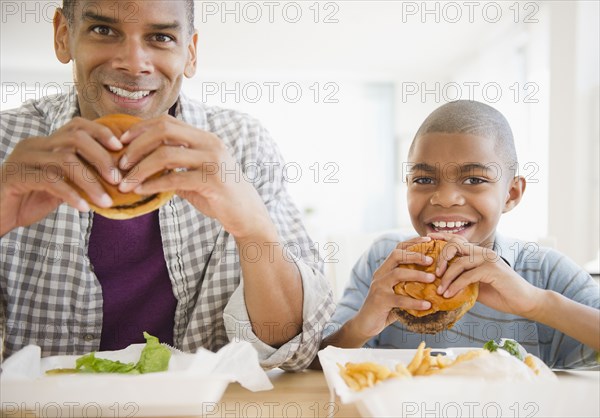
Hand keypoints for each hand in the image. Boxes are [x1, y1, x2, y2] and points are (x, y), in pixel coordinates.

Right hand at [1, 117, 121, 235]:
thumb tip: (114, 178)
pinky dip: (71, 194)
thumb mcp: (61, 186)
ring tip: (106, 200)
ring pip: (65, 160)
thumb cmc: (29, 200)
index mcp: (46, 143)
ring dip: (91, 181)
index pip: (77, 125)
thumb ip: (80, 177)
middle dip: (101, 158)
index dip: (101, 133)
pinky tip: (84, 207)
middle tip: (117, 179)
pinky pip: (50, 181)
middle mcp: (35, 145)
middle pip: (75, 138)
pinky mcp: (16, 177)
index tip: (120, 148)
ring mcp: (24, 158)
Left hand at [117, 115, 271, 239]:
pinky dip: (153, 185)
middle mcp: (210, 144)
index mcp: (205, 138)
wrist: (247, 215)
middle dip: (136, 146)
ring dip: (140, 168)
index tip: (122, 143)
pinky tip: (140, 192)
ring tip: (125, 181)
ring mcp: (213, 161)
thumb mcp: (196, 176)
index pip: (167, 122)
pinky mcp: (213, 181)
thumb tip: (143, 166)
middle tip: (121, 163)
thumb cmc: (220, 196)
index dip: (140, 129)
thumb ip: (174, 168)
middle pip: (164, 131)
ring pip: (166, 154)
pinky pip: (175, 179)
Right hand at [350, 236, 436, 338]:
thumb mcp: (397, 293)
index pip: (397, 249)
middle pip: (396, 255)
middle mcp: (380, 275)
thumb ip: (409, 286)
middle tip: (432, 260)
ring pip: (398, 274)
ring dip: (417, 275)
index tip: (428, 240)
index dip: (413, 242)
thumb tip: (436, 284)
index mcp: (384, 270)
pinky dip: (415, 302)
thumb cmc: (384, 309)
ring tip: (432, 279)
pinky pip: (400, 299)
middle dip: (415, 255)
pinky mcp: (380, 300)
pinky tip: (427, 305)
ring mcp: (379, 286)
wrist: (365, 324)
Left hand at [428, 232, 543, 317]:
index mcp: (478, 253)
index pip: (457, 240)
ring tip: (440, 290)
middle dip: (441, 258)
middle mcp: (483, 252)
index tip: (426, 240)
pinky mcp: (493, 270)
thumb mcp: (476, 285)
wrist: (524, 302)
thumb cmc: (500, 293)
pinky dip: (455, 286)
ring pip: (459, 262)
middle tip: (435, 275)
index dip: (441, 238)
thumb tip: (440, 284)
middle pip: (454, 245)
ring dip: (446, 278)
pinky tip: (449, 295)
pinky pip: (467, 276)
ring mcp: (489, 259)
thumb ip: (462, 280)